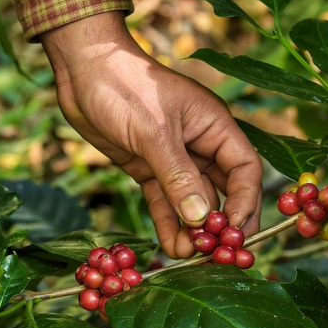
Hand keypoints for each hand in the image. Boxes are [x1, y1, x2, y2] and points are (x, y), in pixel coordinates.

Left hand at [40, 13, 261, 257]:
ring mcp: (172, 157)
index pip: (244, 169)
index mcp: (214, 125)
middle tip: (219, 255)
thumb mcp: (153, 131)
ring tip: (189, 257)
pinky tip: (170, 247)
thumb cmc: (124, 87)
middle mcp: (199, 144)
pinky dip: (168, 223)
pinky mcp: (146, 167)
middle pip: (223, 190)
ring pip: (192, 201)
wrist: (82, 70)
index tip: (235, 233)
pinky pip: (164, 201)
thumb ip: (178, 176)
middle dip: (222, 223)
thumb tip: (203, 219)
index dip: (245, 202)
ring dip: (192, 229)